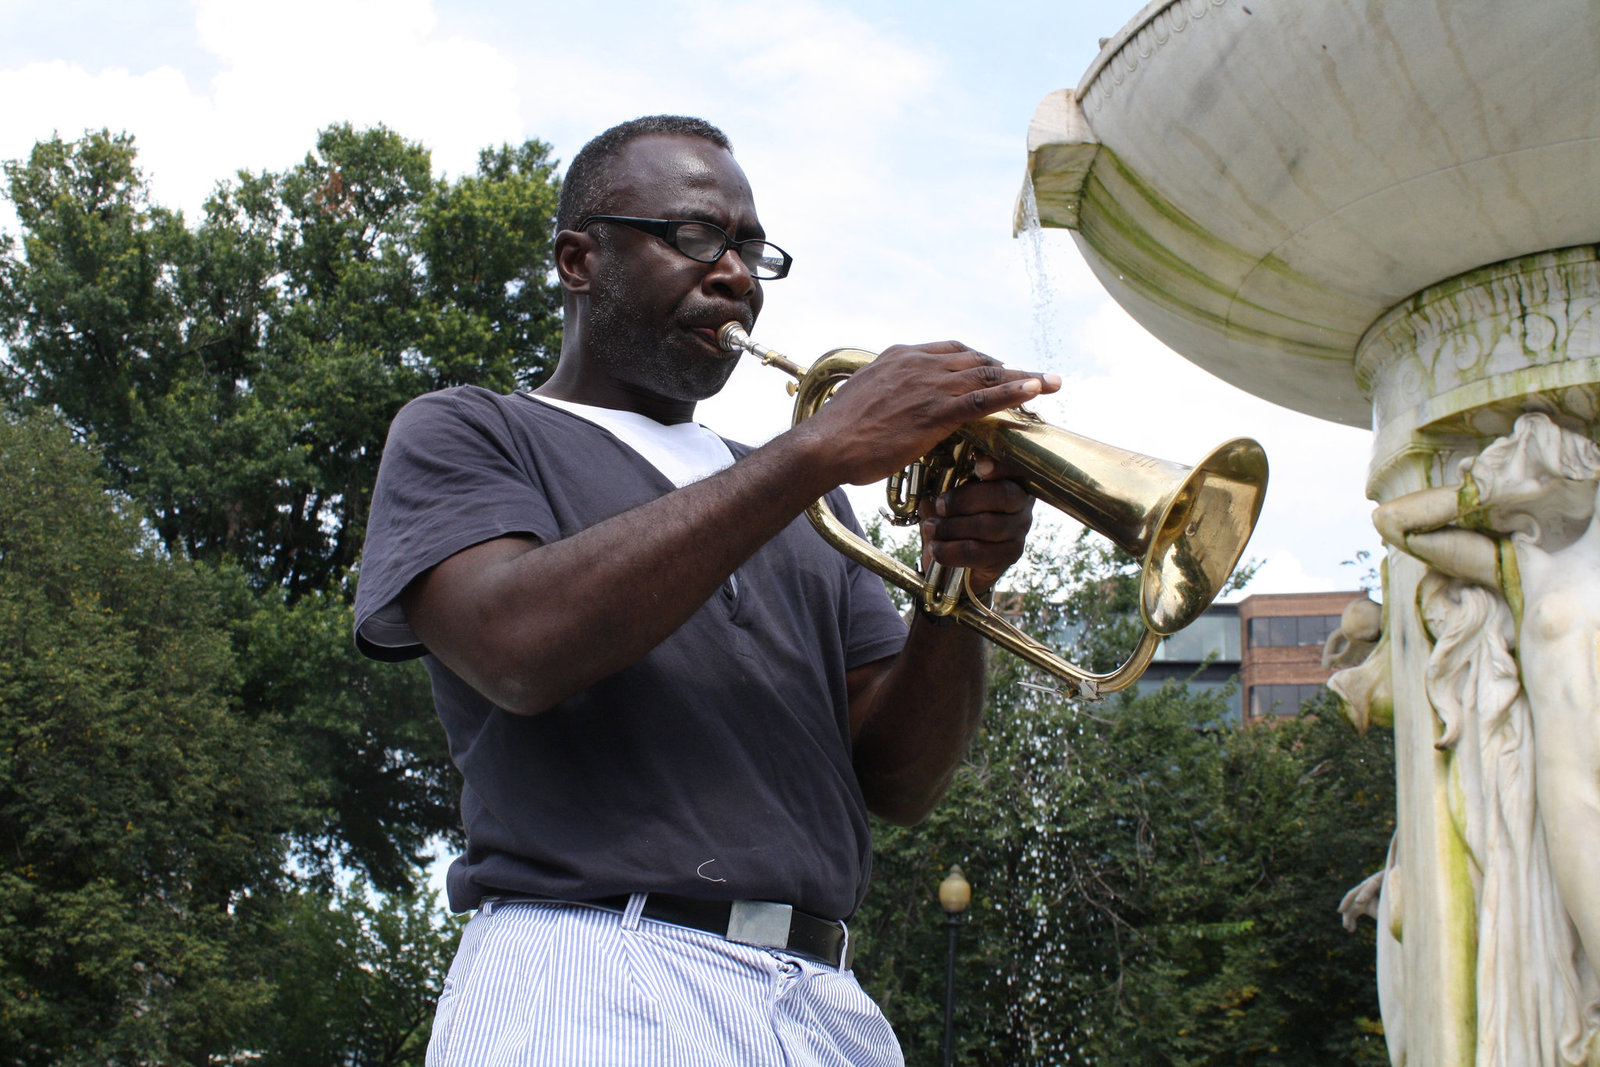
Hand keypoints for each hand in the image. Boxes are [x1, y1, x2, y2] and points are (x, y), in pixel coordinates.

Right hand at [799, 341, 1059, 486]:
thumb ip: (888, 393)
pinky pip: (983, 399)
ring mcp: (929, 386)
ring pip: (987, 375)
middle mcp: (919, 364)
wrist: (825, 445)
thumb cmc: (839, 431)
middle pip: (976, 360)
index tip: (995, 369)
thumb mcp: (866, 399)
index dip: (978, 361)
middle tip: (1036, 377)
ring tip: (1052, 382)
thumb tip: (894, 404)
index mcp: (901, 357)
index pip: (951, 351)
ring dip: (1024, 377)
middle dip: (1008, 368)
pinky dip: (1013, 392)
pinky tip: (1036, 391)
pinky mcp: (935, 412)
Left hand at [917, 455, 1034, 594]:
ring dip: (953, 527)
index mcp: (1010, 479)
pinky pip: (980, 552)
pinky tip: (936, 549)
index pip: (1015, 467)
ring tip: (931, 528)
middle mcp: (1021, 503)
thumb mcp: (948, 499)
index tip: (978, 467)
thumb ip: (944, 489)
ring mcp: (1019, 530)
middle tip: (939, 505)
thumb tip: (930, 490)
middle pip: (1003, 495)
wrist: (958, 560)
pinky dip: (953, 551)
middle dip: (965, 500)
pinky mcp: (1010, 555)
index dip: (1000, 466)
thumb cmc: (956, 518)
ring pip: (990, 525)